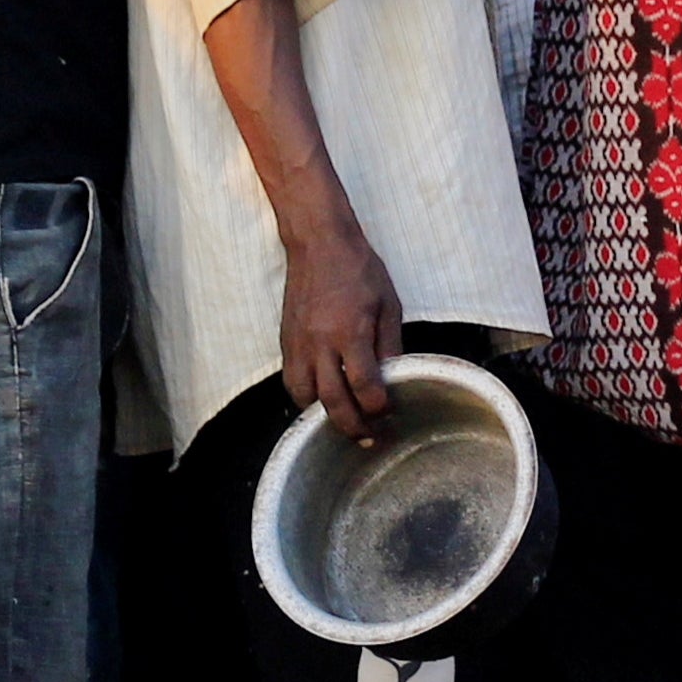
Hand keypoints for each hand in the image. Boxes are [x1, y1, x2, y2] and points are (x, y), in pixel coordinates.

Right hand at [280, 219, 404, 442]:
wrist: (317, 242)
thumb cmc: (357, 268)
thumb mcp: (388, 303)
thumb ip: (390, 343)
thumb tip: (395, 377)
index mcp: (350, 333)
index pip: (364, 386)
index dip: (378, 408)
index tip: (388, 413)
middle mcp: (320, 343)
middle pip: (332, 402)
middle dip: (352, 427)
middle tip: (367, 438)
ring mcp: (299, 344)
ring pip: (303, 398)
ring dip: (322, 417)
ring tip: (342, 421)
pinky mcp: (286, 341)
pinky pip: (291, 380)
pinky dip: (305, 397)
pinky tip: (321, 399)